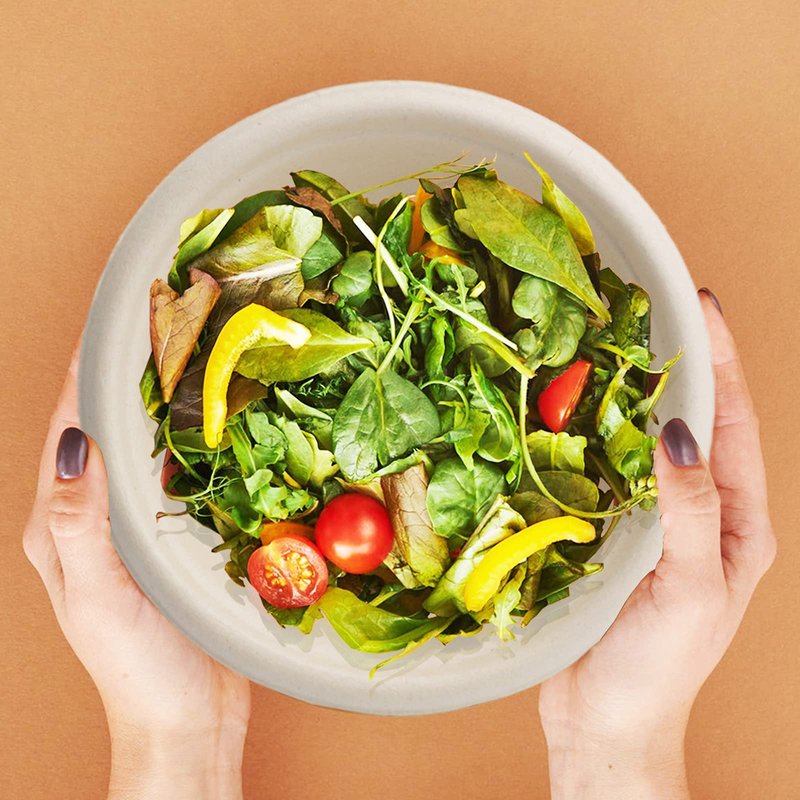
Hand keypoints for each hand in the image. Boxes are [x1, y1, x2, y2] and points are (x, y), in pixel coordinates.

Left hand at [23, 348, 250, 799]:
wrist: (186, 720)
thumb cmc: (139, 669)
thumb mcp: (101, 599)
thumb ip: (78, 525)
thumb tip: (75, 443)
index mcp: (60, 526)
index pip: (69, 431)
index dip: (87, 374)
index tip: (116, 323)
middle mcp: (93, 518)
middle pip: (104, 429)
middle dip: (126, 375)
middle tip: (164, 327)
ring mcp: (134, 527)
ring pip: (143, 448)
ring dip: (161, 403)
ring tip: (191, 358)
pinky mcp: (173, 537)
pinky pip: (178, 475)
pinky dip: (193, 440)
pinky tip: (218, 421)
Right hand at [539, 290, 775, 799]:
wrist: (606, 721)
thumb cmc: (658, 669)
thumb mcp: (689, 589)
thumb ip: (691, 513)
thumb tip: (679, 433)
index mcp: (738, 524)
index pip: (735, 426)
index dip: (722, 364)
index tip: (702, 308)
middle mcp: (700, 514)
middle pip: (695, 423)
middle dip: (680, 365)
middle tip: (652, 313)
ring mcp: (653, 521)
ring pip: (646, 442)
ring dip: (632, 396)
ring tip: (610, 347)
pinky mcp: (610, 532)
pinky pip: (605, 471)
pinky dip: (591, 436)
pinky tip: (569, 413)